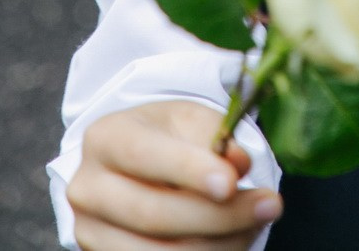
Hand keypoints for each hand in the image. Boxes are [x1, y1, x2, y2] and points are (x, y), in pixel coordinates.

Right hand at [68, 100, 282, 248]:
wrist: (137, 162)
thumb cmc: (167, 136)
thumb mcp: (189, 119)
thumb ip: (214, 135)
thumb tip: (238, 164)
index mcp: (105, 137)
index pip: (143, 156)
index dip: (187, 171)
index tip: (230, 183)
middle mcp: (88, 187)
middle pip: (152, 213)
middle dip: (218, 215)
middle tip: (270, 205)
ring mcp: (90, 232)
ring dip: (217, 244)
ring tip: (258, 224)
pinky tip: (235, 242)